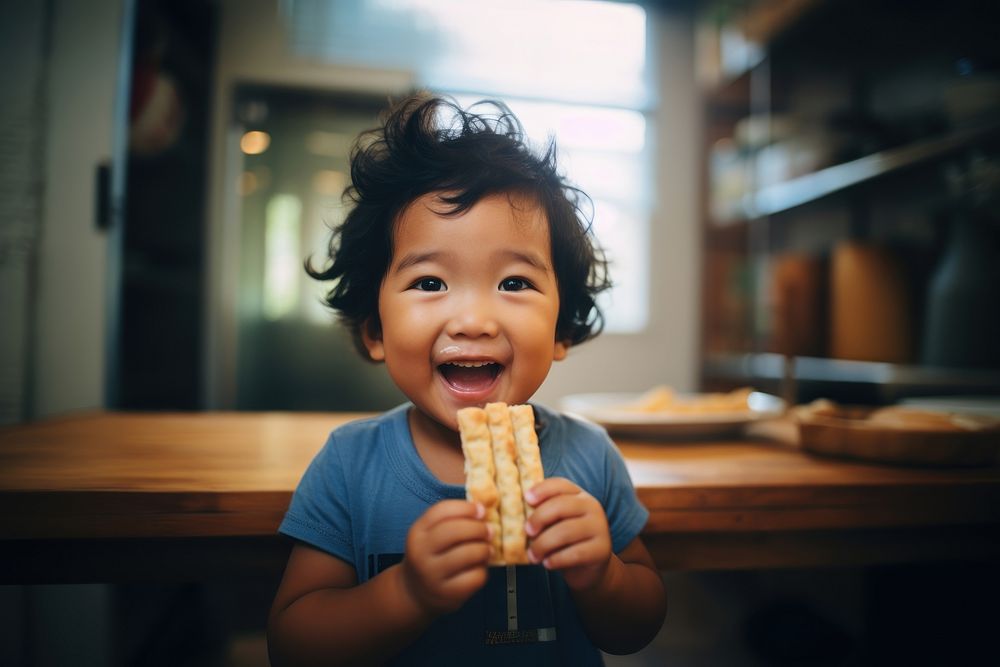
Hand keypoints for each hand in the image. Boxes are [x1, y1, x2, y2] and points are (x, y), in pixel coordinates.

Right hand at [400, 500, 491, 615]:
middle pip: (454, 530)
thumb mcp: (430, 535)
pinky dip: (482, 570)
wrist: (414, 592)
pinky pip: (474, 576)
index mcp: (417, 533)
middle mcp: (420, 553)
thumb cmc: (430, 557)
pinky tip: (479, 568)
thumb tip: (483, 509)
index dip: (466, 508)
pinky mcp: (447, 593)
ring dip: (484, 549)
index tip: (481, 509)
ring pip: (467, 554)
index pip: (442, 511)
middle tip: (489, 530)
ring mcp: (432, 575)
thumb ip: (451, 521)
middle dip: (478, 528)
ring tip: (486, 549)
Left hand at [524, 477, 612, 591]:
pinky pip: (575, 553)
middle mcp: (592, 506)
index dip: (542, 489)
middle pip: (562, 505)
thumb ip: (543, 515)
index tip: (527, 498)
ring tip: (533, 555)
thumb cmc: (566, 542)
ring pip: (566, 531)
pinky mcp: (602, 549)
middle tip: (527, 531)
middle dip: (539, 518)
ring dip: (543, 544)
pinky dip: (556, 559)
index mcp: (579, 495)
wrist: (590, 568)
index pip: (561, 485)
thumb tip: (515, 513)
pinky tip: (547, 563)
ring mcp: (600, 527)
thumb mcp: (556, 523)